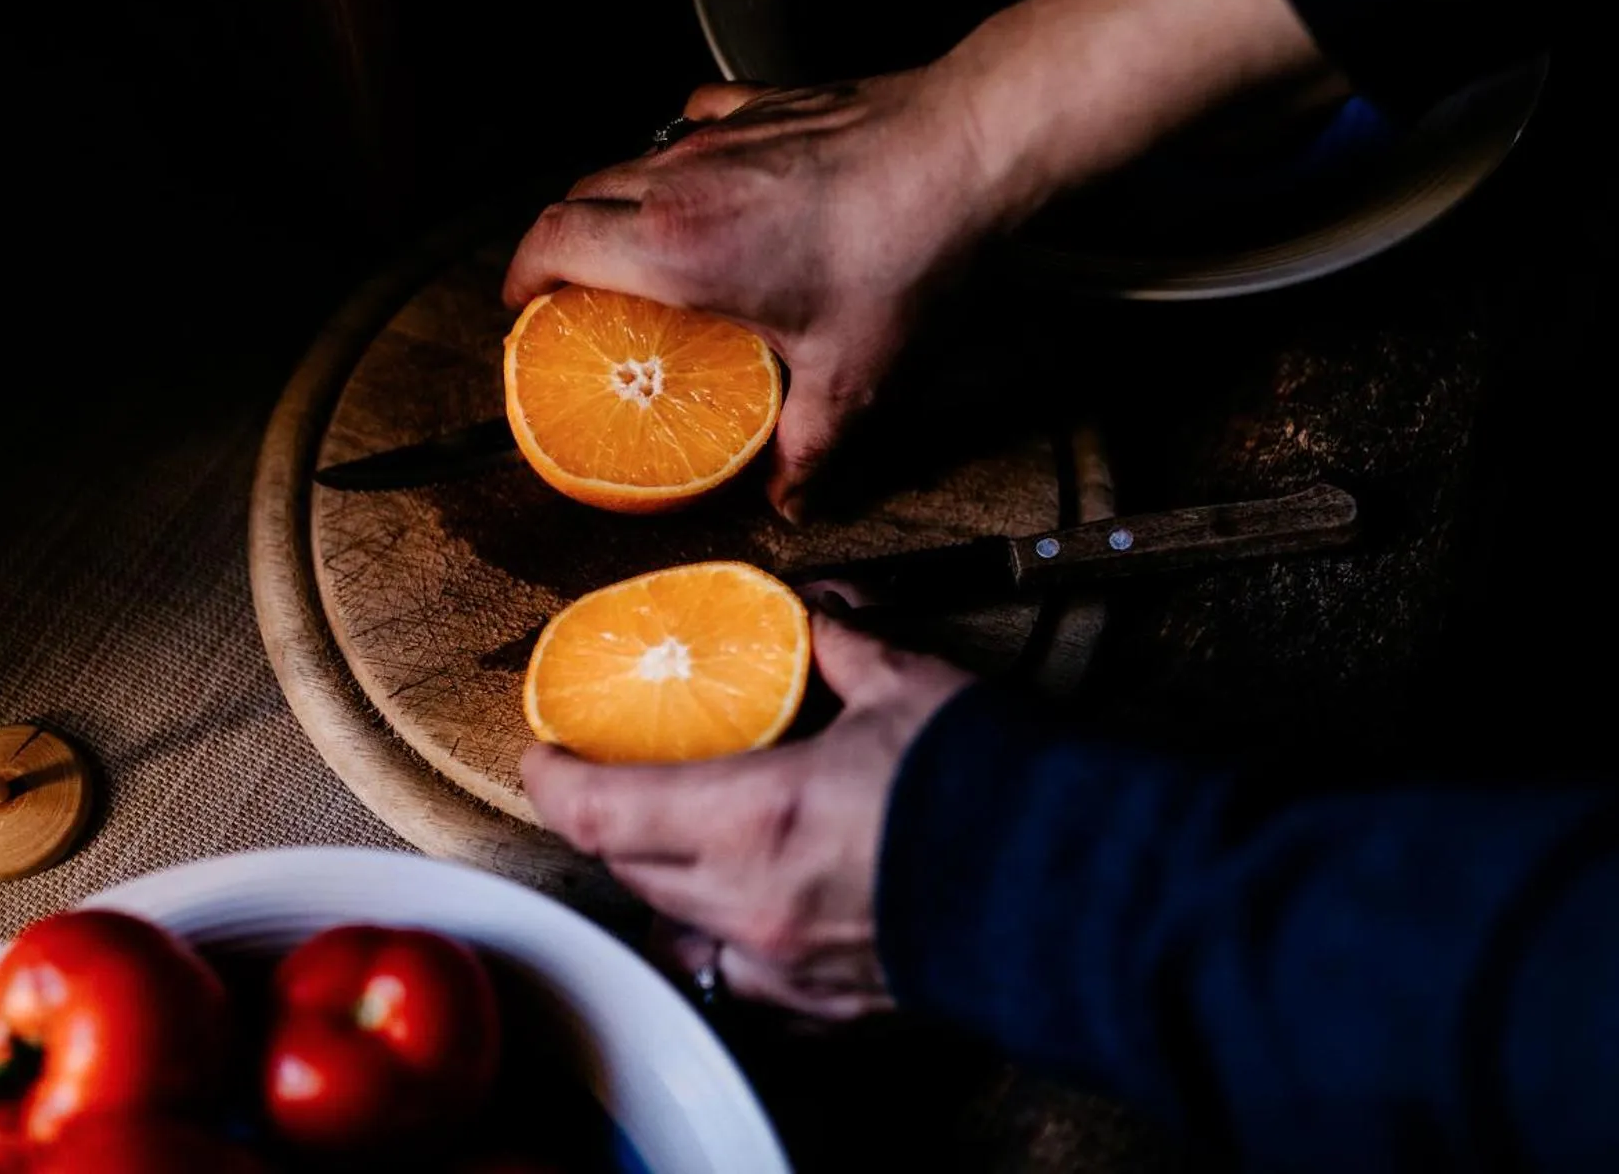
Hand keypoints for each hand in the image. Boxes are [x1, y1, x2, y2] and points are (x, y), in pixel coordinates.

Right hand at [501, 0, 1322, 519]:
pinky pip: (690, 124)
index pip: (551, 243)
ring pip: (630, 159)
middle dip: (559, 245)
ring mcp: (721, 133)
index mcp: (678, 249)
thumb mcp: (854, 378)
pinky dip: (680, 155)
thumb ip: (810, 451)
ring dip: (618, 203)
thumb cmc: (907, 252)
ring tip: (641, 250)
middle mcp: (682, 180)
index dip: (518, 275)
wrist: (969, 151)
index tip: (520, 308)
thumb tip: (790, 497)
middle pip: (576, 197)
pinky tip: (711, 181)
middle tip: (576, 293)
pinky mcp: (764, 104)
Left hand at [519, 614, 974, 1017]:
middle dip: (607, 821)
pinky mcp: (824, 1004)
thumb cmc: (990, 790)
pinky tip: (745, 912)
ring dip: (660, 884)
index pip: (597, 811)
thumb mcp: (907, 687)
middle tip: (613, 779)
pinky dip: (723, 942)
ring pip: (675, 929)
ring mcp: (783, 963)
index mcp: (753, 816)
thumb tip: (812, 615)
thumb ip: (840, 646)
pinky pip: (739, 980)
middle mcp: (749, 901)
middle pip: (627, 868)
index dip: (552, 780)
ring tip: (680, 842)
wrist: (1074, 892)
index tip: (544, 751)